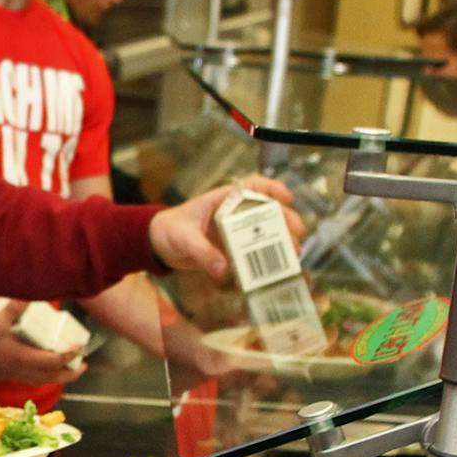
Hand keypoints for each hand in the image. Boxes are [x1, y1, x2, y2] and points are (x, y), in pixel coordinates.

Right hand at [0, 301, 84, 385]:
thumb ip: (15, 307)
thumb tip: (30, 294)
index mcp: (24, 359)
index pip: (55, 360)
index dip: (70, 354)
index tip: (80, 345)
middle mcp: (23, 371)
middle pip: (55, 377)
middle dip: (72, 373)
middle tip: (83, 364)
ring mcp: (17, 375)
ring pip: (45, 381)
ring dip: (60, 376)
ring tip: (68, 367)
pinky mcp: (10, 376)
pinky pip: (35, 380)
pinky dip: (46, 376)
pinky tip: (44, 367)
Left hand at [150, 176, 305, 281]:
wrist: (158, 245)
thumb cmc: (170, 230)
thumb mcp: (183, 239)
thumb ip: (202, 252)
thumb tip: (223, 270)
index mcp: (224, 200)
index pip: (254, 186)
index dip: (273, 188)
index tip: (287, 198)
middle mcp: (235, 214)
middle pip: (268, 211)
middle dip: (286, 220)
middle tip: (297, 234)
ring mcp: (236, 232)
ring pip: (267, 232)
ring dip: (282, 242)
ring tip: (294, 255)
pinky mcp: (234, 250)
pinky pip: (255, 253)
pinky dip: (269, 259)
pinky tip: (279, 269)